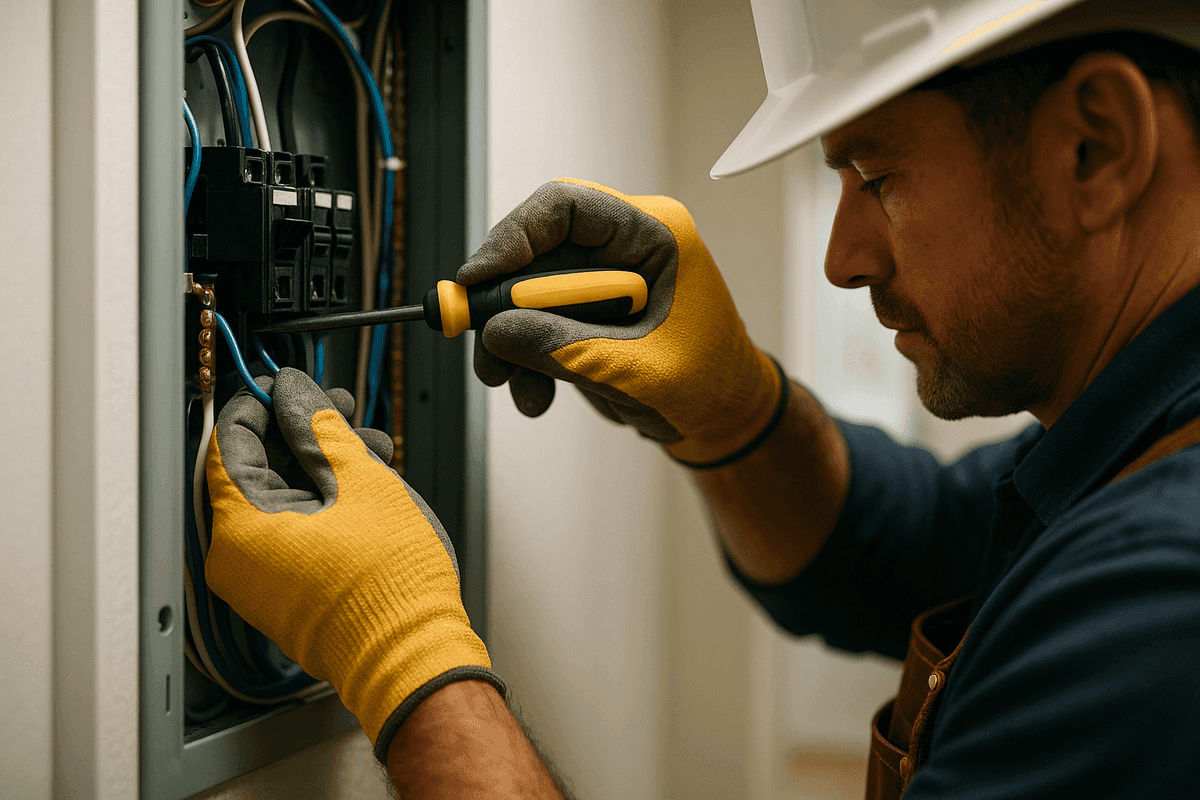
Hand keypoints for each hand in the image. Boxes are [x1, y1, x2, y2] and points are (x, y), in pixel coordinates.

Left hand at [205, 368, 503, 759]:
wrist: (413, 652)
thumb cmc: (387, 584)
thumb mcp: (359, 481)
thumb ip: (319, 426)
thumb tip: (294, 392)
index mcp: (241, 528)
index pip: (231, 441)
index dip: (261, 402)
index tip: (288, 383)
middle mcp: (240, 557)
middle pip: (260, 469)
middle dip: (305, 432)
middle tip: (340, 408)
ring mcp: (265, 578)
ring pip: (285, 498)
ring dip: (325, 464)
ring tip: (372, 446)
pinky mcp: (291, 591)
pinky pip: (297, 530)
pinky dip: (327, 501)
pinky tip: (367, 482)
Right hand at [462, 178, 784, 466]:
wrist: (723, 422)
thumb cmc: (711, 384)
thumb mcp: (638, 370)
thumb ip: (566, 348)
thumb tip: (496, 332)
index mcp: (654, 234)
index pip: (566, 206)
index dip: (514, 238)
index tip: (478, 280)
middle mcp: (623, 248)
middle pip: (536, 250)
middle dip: (502, 301)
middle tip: (481, 341)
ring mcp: (601, 282)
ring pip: (526, 292)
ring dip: (508, 340)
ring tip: (508, 381)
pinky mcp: (584, 316)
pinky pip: (534, 324)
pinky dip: (524, 360)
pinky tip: (536, 393)